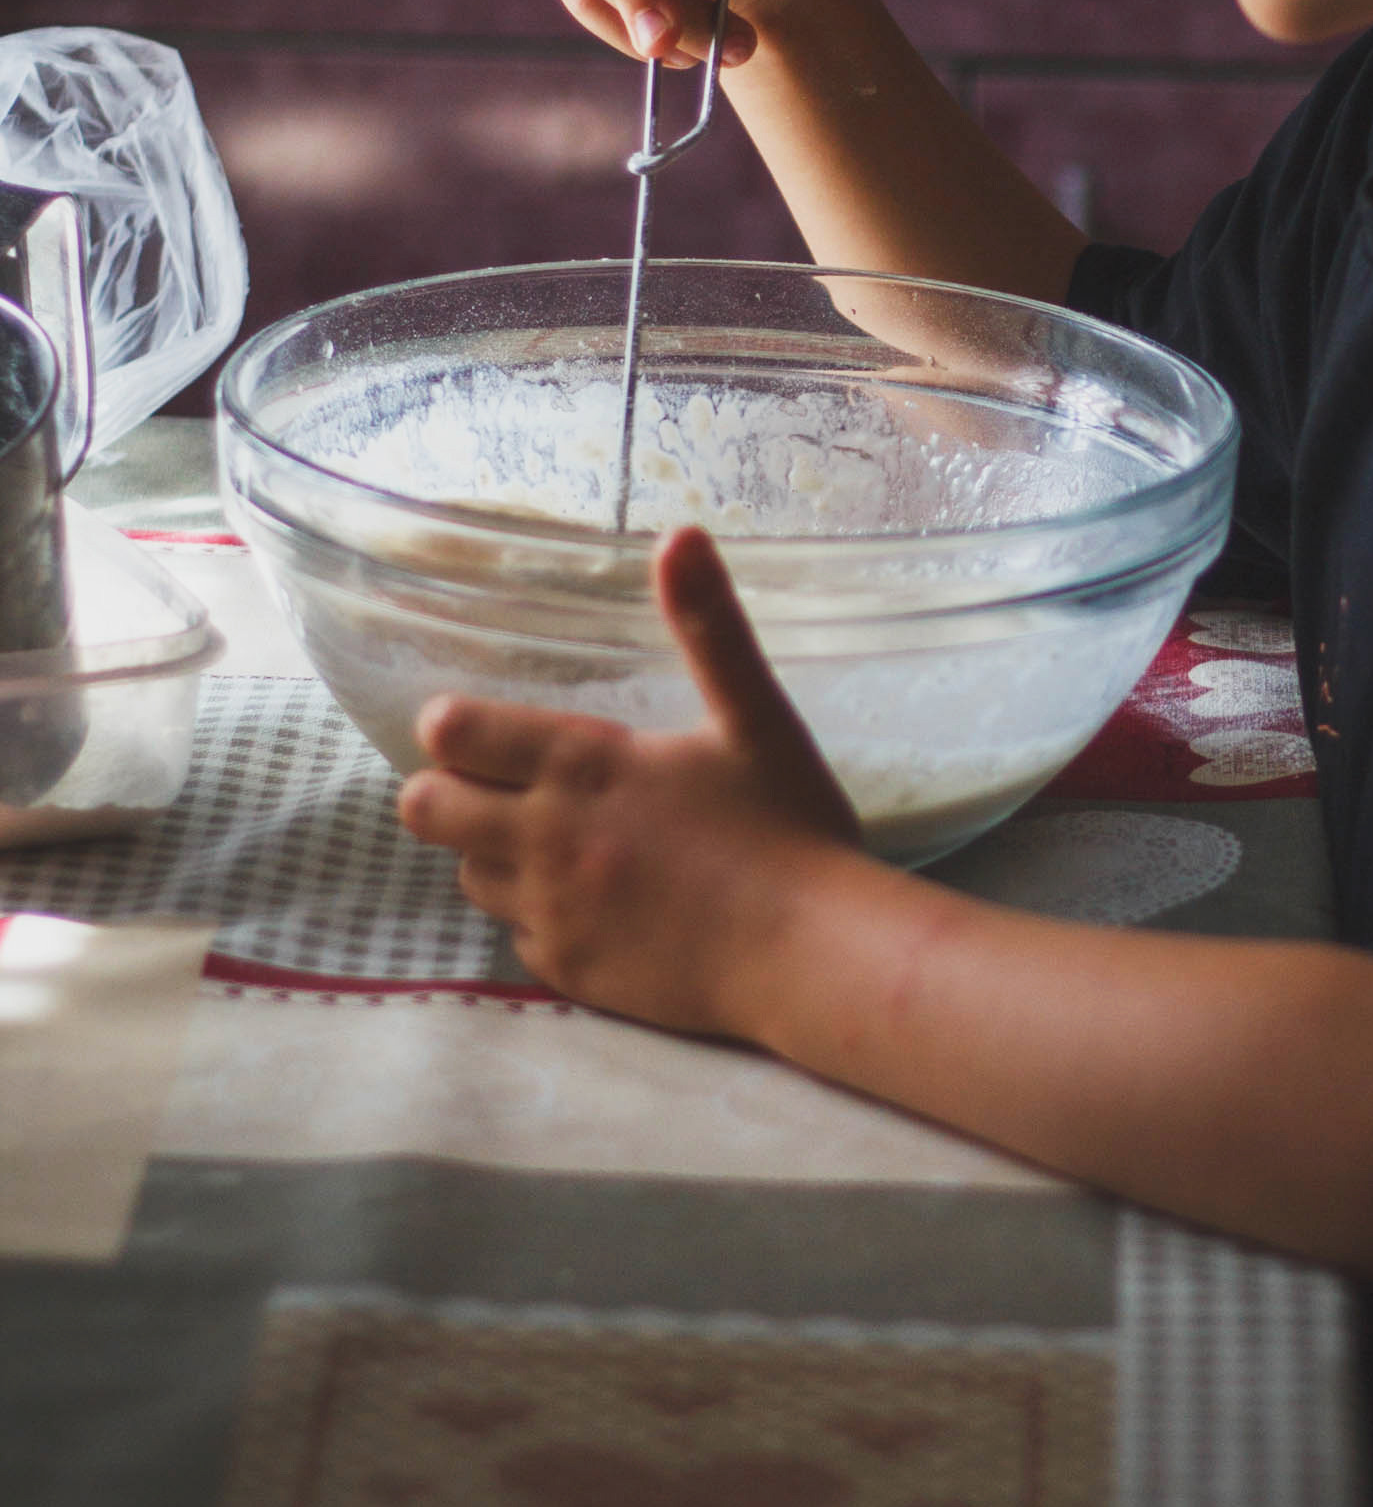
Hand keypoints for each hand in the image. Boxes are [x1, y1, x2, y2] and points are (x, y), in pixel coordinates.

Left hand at [397, 526, 862, 1032]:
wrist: (813, 954)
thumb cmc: (791, 827)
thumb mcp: (755, 717)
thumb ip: (708, 626)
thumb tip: (681, 534)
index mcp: (584, 764)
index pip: (452, 733)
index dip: (453, 728)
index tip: (483, 730)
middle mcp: (547, 837)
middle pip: (425, 809)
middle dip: (447, 792)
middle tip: (502, 788)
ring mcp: (553, 911)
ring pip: (467, 877)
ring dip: (494, 855)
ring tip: (559, 847)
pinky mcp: (571, 972)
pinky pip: (517, 939)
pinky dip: (542, 920)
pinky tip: (599, 908)